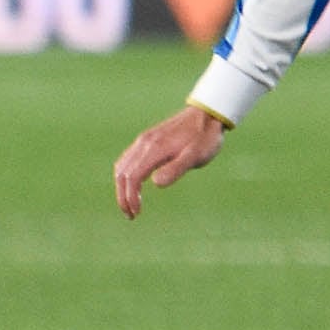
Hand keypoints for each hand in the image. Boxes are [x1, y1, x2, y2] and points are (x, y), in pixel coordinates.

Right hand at [112, 106, 226, 217]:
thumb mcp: (196, 156)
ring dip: (122, 186)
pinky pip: (128, 159)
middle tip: (131, 215)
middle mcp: (143, 144)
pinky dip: (126, 175)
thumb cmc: (204, 138)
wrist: (207, 115)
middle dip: (122, 196)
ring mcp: (143, 141)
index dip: (130, 197)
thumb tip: (156, 184)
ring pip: (122, 166)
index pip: (132, 177)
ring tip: (130, 203)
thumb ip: (176, 169)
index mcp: (153, 149)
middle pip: (122, 173)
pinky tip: (134, 183)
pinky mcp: (147, 140)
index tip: (136, 213)